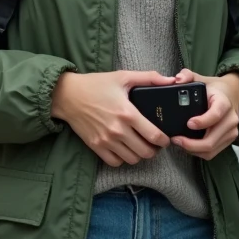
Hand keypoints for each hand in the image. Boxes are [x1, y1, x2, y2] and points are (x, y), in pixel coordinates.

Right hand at [51, 71, 173, 166]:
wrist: (67, 95)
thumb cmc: (96, 84)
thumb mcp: (123, 76)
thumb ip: (148, 78)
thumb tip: (170, 80)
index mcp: (127, 113)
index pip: (154, 136)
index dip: (164, 140)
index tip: (165, 138)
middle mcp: (118, 130)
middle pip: (145, 152)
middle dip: (154, 149)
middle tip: (154, 143)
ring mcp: (106, 140)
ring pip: (132, 159)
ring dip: (139, 155)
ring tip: (140, 145)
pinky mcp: (96, 146)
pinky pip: (115, 162)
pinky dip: (122, 158)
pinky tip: (124, 149)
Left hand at [170, 69, 238, 160]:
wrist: (232, 94)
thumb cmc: (213, 89)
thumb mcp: (201, 78)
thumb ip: (187, 75)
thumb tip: (177, 79)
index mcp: (224, 102)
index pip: (216, 114)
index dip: (203, 121)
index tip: (189, 123)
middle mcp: (231, 119)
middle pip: (212, 139)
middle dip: (191, 144)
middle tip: (175, 139)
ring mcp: (231, 131)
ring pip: (211, 150)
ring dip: (193, 150)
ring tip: (179, 143)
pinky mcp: (229, 140)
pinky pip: (213, 153)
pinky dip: (198, 152)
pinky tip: (188, 145)